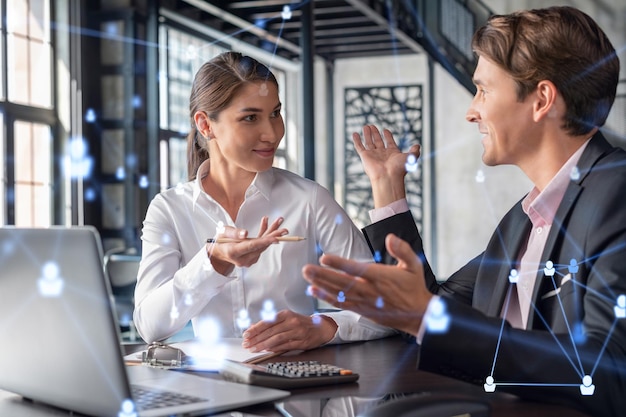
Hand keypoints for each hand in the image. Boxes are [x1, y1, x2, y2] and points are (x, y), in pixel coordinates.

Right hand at [207, 216, 287, 275]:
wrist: (218, 252)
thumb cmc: (220, 240)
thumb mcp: (223, 232)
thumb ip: (234, 233)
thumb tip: (245, 233)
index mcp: (233, 252)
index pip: (251, 246)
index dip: (264, 242)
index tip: (275, 238)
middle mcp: (242, 259)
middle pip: (260, 246)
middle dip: (273, 236)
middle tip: (284, 229)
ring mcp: (247, 260)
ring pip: (262, 245)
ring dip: (271, 233)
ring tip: (279, 221)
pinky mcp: (252, 258)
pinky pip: (260, 245)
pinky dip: (265, 235)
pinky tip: (267, 224)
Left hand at [241, 310, 336, 351]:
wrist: (321, 328)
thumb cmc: (301, 323)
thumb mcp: (286, 319)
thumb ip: (271, 323)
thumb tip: (254, 327)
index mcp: (286, 314)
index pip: (267, 321)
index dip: (255, 328)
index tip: (246, 334)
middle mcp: (292, 321)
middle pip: (270, 331)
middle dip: (256, 338)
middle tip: (247, 344)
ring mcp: (297, 332)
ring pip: (276, 339)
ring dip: (263, 345)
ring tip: (254, 349)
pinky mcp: (301, 342)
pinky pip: (285, 346)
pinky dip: (275, 348)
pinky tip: (266, 350)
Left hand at [302, 233, 431, 336]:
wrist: (418, 314)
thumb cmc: (413, 286)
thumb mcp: (414, 265)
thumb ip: (402, 250)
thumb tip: (391, 237)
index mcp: (381, 277)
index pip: (357, 269)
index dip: (339, 263)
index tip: (324, 257)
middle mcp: (370, 290)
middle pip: (342, 283)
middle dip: (323, 275)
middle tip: (306, 268)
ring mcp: (364, 301)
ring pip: (339, 294)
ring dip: (321, 285)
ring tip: (307, 277)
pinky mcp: (361, 309)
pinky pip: (341, 304)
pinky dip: (327, 298)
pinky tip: (314, 291)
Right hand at [353, 125, 419, 207]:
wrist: (388, 177)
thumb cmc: (399, 169)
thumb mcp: (411, 157)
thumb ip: (415, 151)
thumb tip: (418, 146)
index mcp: (392, 153)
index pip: (389, 142)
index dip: (388, 136)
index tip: (386, 130)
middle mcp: (382, 154)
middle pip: (378, 141)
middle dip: (375, 133)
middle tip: (372, 126)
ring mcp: (373, 155)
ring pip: (369, 142)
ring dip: (367, 134)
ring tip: (366, 126)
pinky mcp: (365, 156)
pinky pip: (359, 146)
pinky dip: (356, 140)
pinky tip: (354, 133)